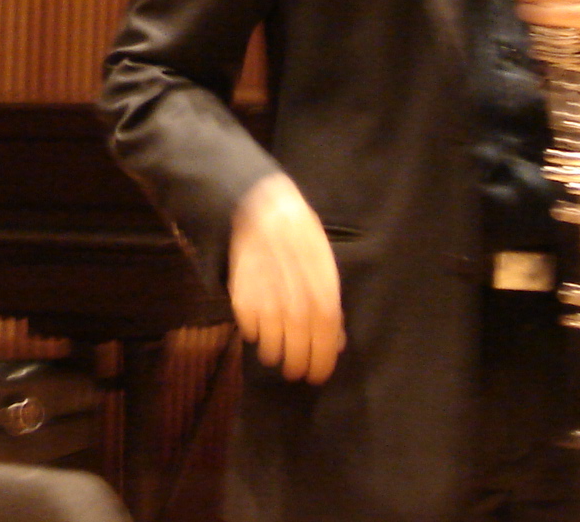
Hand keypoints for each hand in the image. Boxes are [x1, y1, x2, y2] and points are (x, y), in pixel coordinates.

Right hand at [229, 170, 342, 382]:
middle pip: (300, 338)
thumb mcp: (323, 261)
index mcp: (320, 279)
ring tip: (278, 359)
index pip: (326, 327)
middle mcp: (294, 289)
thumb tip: (338, 340)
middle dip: (300, 362)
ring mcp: (266, 291)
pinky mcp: (242, 290)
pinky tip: (260, 336)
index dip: (324, 355)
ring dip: (277, 355)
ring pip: (273, 338)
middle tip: (299, 374)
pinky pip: (249, 325)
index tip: (320, 374)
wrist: (260, 206)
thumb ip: (329, 300)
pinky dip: (255, 336)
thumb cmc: (298, 236)